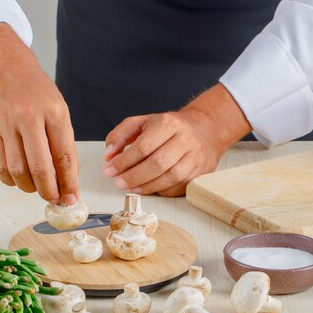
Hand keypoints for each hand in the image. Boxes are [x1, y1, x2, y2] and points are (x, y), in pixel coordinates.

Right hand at [0, 23, 78, 204]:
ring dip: (29, 187)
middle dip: (50, 191)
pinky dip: (11, 180)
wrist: (4, 68)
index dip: (69, 183)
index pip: (64, 156)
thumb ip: (63, 143)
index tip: (72, 198)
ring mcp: (7, 124)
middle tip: (54, 199)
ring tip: (36, 188)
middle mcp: (29, 117)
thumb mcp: (58, 110)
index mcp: (54, 112)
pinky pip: (0, 166)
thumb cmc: (35, 92)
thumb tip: (67, 180)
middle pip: (40, 167)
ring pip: (18, 171)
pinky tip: (19, 179)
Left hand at [103, 84, 250, 196]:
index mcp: (168, 124)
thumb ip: (120, 136)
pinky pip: (178, 186)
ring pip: (170, 177)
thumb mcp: (141, 123)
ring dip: (147, 186)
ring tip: (131, 188)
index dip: (124, 161)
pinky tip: (149, 188)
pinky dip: (161, 190)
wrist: (204, 130)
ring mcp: (196, 157)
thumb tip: (108, 156)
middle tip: (119, 183)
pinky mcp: (201, 172)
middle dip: (134, 176)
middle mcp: (185, 139)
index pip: (144, 146)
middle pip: (158, 163)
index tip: (109, 170)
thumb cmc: (167, 128)